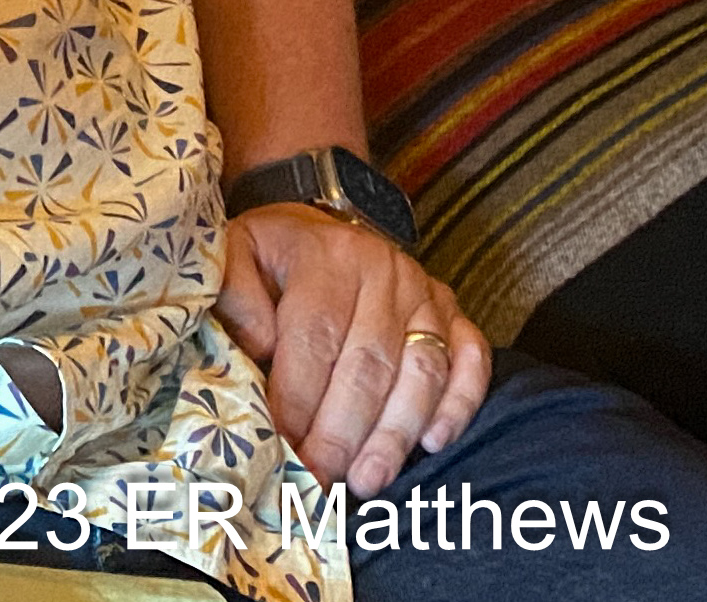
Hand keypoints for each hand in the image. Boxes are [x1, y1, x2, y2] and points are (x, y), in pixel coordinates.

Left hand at [217, 203, 492, 494]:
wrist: (323, 227)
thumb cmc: (274, 255)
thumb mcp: (235, 254)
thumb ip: (236, 298)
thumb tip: (258, 350)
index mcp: (327, 256)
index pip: (315, 336)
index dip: (298, 396)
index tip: (283, 445)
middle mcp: (385, 272)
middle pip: (369, 363)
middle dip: (343, 430)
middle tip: (321, 477)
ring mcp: (427, 294)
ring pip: (421, 372)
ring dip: (394, 433)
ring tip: (365, 479)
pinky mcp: (456, 315)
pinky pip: (471, 362)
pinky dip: (457, 405)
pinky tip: (432, 444)